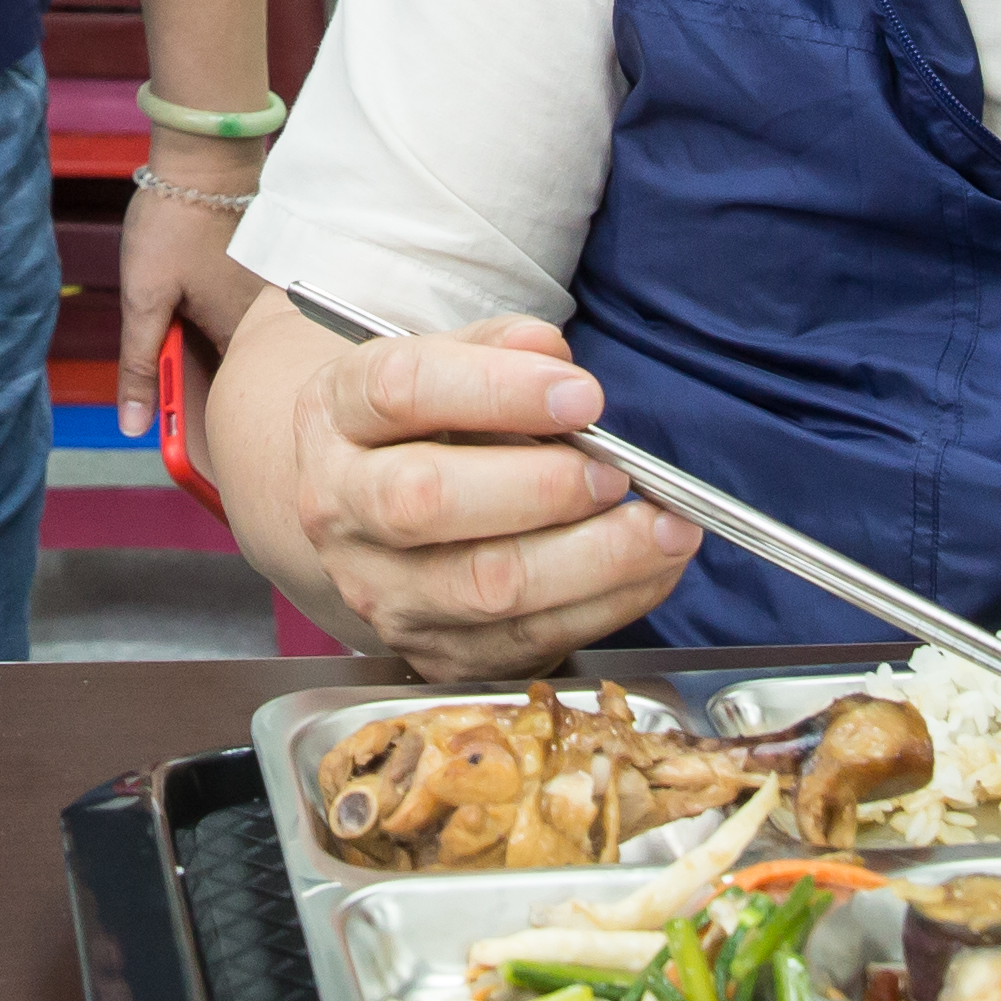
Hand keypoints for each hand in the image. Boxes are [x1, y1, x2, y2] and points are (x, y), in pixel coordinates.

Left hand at [114, 140, 269, 436]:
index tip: (178, 438)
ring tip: (175, 314)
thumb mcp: (144, 298)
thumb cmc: (174, 222)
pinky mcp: (264, 276)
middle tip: (164, 359)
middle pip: (232, 374)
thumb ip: (140, 365)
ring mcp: (269, 296)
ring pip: (235, 343)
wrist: (205, 155)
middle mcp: (267, 321)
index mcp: (242, 334)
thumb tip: (135, 425)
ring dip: (203, 346)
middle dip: (197, 379)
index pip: (227, 403)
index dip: (197, 420)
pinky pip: (241, 316)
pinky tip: (191, 295)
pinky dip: (215, 319)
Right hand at [266, 307, 697, 676]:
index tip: (583, 394)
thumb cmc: (422, 426)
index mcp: (337, 415)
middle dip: (541, 488)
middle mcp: (340, 508)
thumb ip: (496, 348)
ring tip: (664, 527)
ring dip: (593, 558)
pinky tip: (652, 568)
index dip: (496, 389)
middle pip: (425, 502)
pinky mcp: (432, 652)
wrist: (365, 515)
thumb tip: (550, 352)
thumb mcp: (442, 363)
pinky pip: (527, 639)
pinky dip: (607, 604)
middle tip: (616, 473)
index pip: (401, 391)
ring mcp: (380, 591)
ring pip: (485, 587)